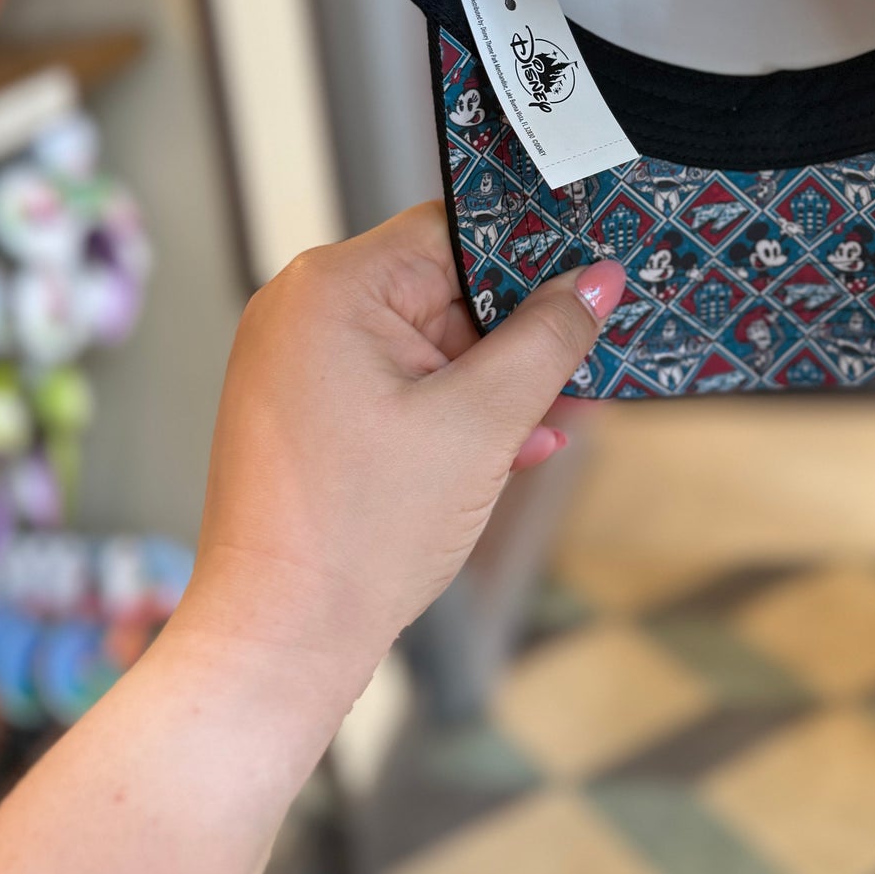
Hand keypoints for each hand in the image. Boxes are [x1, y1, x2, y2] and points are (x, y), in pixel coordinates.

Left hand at [172, 202, 623, 711]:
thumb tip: (595, 280)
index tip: (585, 288)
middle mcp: (302, 311)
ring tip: (549, 424)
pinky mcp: (306, 411)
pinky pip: (396, 387)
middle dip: (514, 338)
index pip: (452, 231)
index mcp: (331, 288)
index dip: (527, 261)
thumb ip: (548, 339)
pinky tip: (508, 451)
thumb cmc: (358, 536)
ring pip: (426, 345)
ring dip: (491, 384)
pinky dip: (450, 413)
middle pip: (442, 288)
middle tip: (578, 372)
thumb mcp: (480, 424)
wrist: (278, 642)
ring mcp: (298, 363)